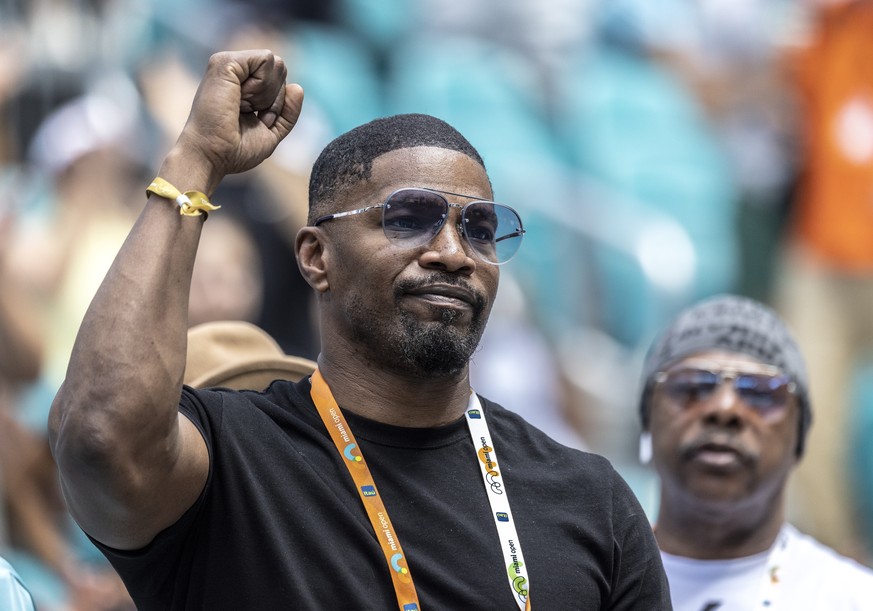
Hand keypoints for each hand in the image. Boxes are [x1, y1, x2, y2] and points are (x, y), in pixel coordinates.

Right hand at [170, 49, 303, 192]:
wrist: (212, 156)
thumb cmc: (234, 150)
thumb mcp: (271, 132)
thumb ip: (288, 113)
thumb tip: (297, 87)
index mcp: (243, 85)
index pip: (280, 81)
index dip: (277, 105)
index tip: (257, 122)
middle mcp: (235, 71)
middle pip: (281, 69)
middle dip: (275, 98)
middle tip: (249, 114)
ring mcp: (229, 64)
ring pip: (276, 63)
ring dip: (268, 94)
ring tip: (242, 106)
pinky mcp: (226, 62)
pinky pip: (266, 60)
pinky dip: (262, 85)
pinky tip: (241, 98)